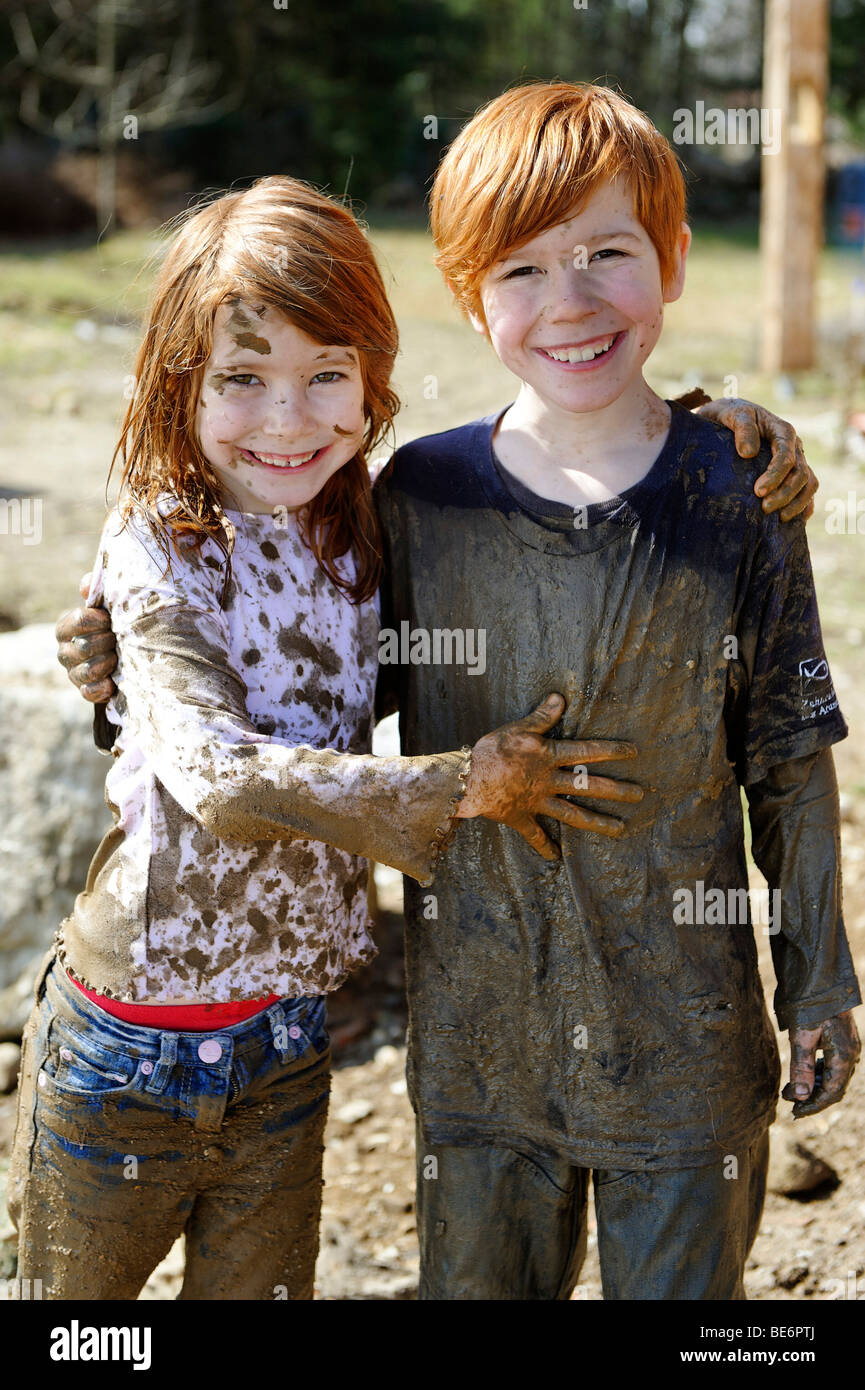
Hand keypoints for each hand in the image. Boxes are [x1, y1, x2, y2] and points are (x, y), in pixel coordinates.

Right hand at [55, 572, 117, 702]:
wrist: (130, 652)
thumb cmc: (116, 623)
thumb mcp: (109, 604)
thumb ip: (97, 590)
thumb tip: (85, 586)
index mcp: (66, 628)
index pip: (78, 620)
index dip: (98, 620)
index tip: (110, 620)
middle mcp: (64, 651)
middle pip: (84, 646)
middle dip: (107, 642)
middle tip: (119, 639)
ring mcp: (73, 673)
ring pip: (88, 670)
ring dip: (108, 663)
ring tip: (118, 658)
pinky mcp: (85, 690)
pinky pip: (89, 692)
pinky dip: (103, 687)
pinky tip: (114, 682)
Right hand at [457, 693, 642, 859]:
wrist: (468, 780)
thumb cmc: (492, 751)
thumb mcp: (517, 728)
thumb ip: (541, 717)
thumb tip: (560, 697)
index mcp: (548, 757)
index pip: (586, 751)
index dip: (611, 751)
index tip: (634, 753)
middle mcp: (548, 781)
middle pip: (588, 786)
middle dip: (616, 790)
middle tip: (640, 795)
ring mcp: (537, 802)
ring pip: (573, 814)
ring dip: (598, 822)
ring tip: (620, 830)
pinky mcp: (520, 817)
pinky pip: (535, 835)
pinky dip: (545, 847)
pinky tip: (557, 858)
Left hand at [695, 397, 817, 521]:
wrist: (726, 419)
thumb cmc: (728, 416)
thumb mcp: (732, 414)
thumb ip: (742, 428)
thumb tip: (748, 452)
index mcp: (782, 431)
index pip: (787, 456)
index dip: (776, 475)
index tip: (758, 491)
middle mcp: (794, 447)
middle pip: (801, 474)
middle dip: (785, 494)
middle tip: (764, 509)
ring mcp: (795, 461)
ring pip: (808, 484)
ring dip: (797, 504)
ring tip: (778, 519)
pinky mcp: (791, 474)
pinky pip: (806, 492)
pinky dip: (803, 507)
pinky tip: (791, 523)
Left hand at [782, 1010, 860, 1117]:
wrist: (822, 977)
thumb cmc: (811, 1005)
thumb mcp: (802, 1036)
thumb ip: (801, 1067)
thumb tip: (800, 1096)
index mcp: (844, 1056)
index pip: (831, 1092)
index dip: (813, 1105)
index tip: (794, 1113)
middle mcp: (851, 1054)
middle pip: (834, 1087)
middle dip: (813, 1098)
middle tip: (791, 1105)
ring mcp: (848, 1046)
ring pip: (834, 1076)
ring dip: (814, 1086)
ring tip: (792, 1090)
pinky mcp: (842, 1040)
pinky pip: (833, 1065)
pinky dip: (818, 1073)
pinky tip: (804, 1073)